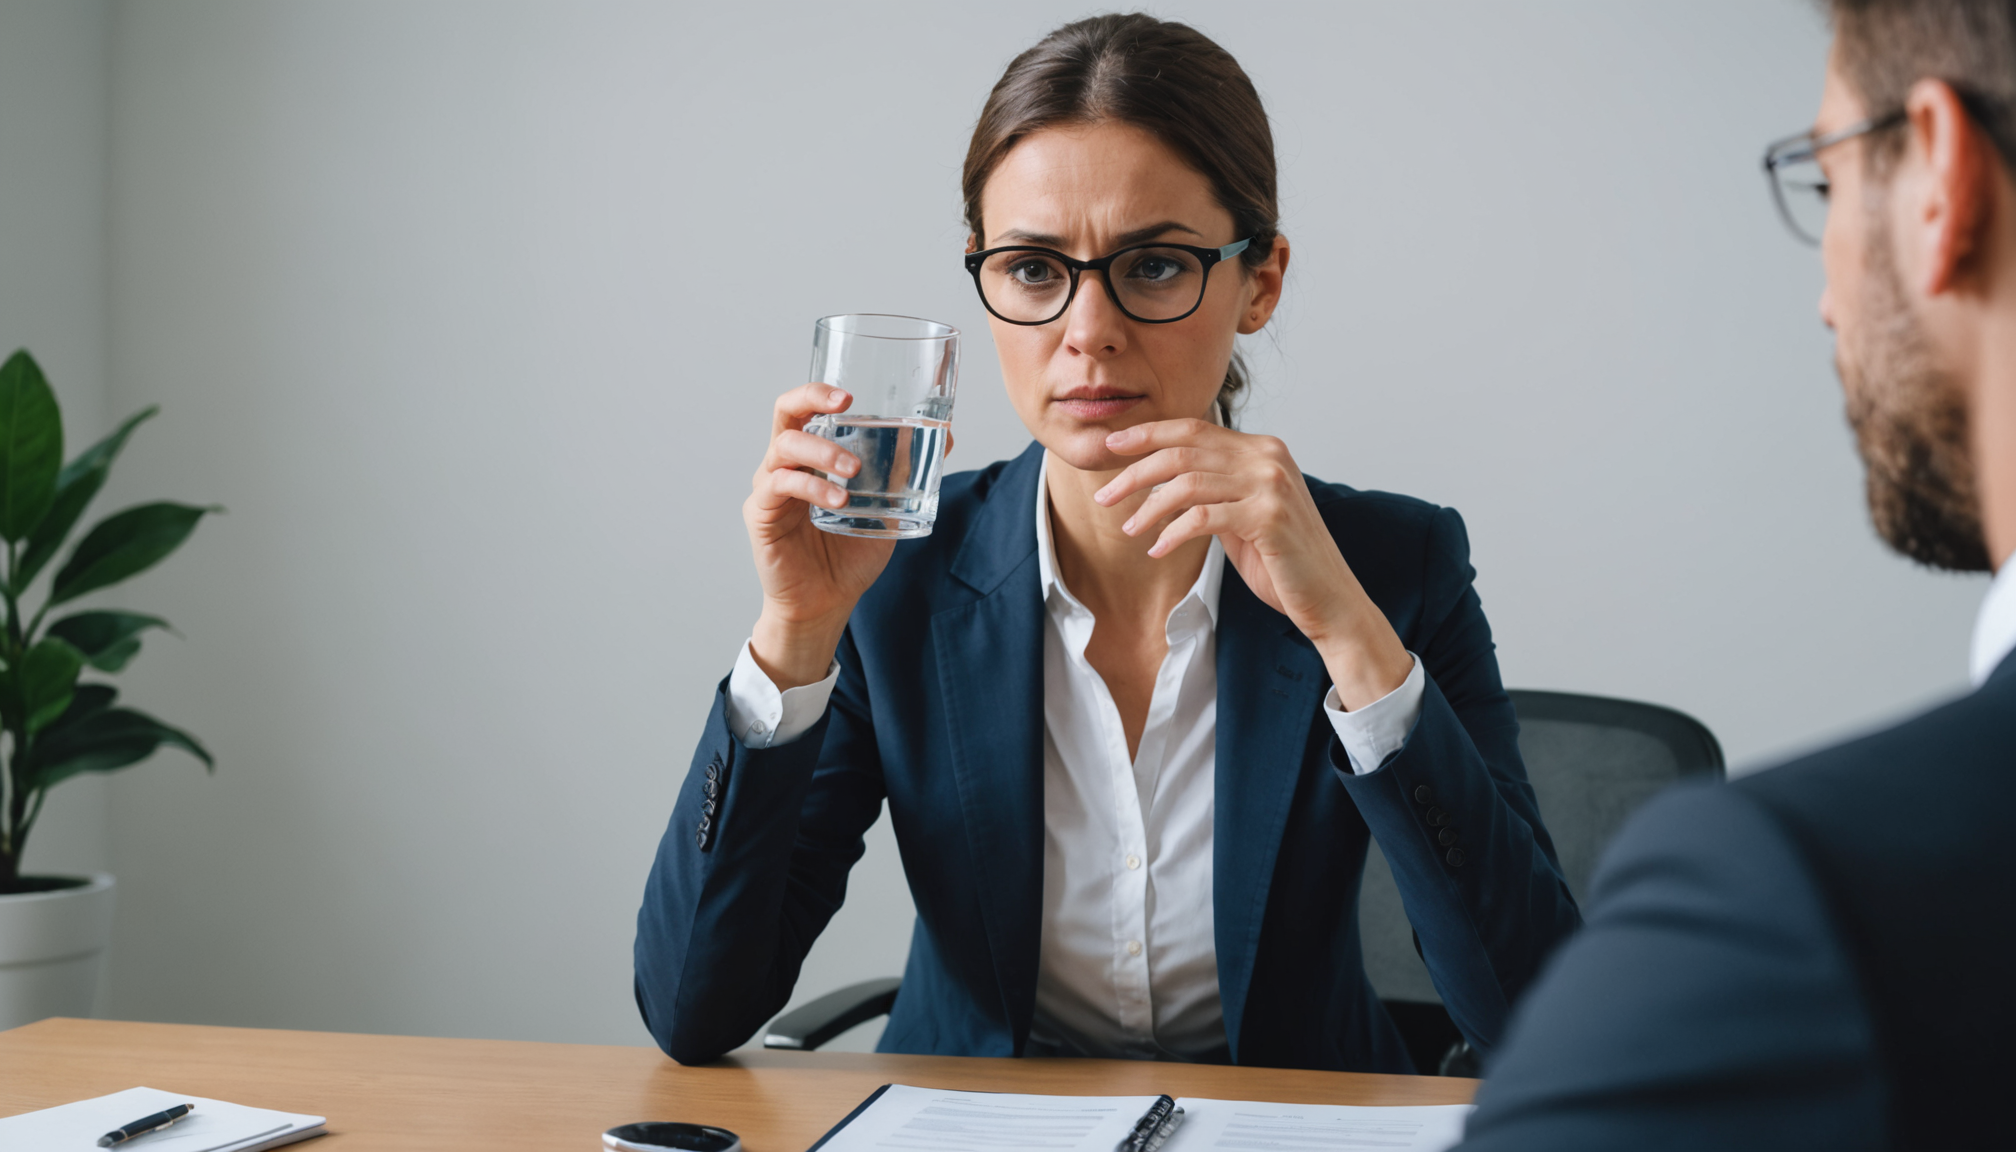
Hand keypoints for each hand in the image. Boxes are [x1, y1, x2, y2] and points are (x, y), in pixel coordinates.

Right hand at [744, 383, 894, 687]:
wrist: (825, 603)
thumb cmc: (849, 554)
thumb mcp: (887, 508)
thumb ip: (908, 474)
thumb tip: (947, 437)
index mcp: (810, 456)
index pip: (804, 409)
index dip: (819, 392)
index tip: (850, 395)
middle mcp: (785, 464)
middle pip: (785, 414)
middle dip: (812, 400)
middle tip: (846, 406)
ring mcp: (769, 486)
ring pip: (786, 447)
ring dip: (823, 451)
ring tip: (853, 472)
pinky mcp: (761, 513)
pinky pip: (781, 485)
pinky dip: (812, 487)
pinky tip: (838, 499)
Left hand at [1096, 419, 1412, 708]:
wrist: (1329, 600)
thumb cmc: (1282, 563)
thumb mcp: (1241, 516)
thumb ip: (1213, 491)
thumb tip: (1162, 480)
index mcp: (1262, 450)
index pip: (1194, 428)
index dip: (1147, 434)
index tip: (1111, 446)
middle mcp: (1268, 457)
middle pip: (1183, 451)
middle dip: (1135, 471)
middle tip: (1105, 495)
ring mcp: (1270, 485)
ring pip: (1187, 482)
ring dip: (1148, 507)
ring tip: (1128, 528)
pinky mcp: (1268, 517)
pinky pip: (1202, 516)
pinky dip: (1172, 532)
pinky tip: (1157, 549)